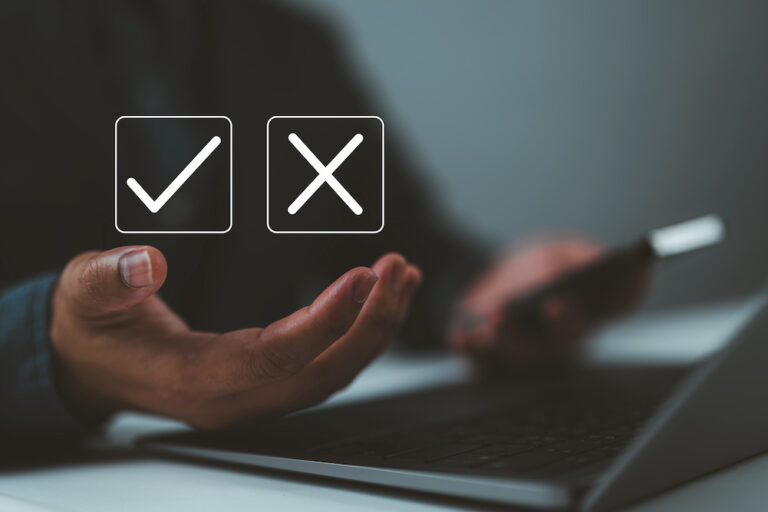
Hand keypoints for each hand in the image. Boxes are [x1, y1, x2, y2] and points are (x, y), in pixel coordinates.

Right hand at [50, 246, 420, 428]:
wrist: (92, 363)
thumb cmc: (91, 328)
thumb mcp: (83, 294)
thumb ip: (108, 278)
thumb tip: (146, 263)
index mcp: (192, 378)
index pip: (273, 357)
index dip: (323, 322)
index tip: (362, 277)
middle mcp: (232, 397)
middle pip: (319, 373)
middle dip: (367, 323)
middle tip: (398, 270)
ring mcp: (251, 394)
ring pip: (329, 374)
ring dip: (372, 328)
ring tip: (401, 278)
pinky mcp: (263, 383)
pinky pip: (322, 365)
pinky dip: (356, 334)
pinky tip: (376, 299)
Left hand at [451, 236, 649, 362]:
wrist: (486, 283)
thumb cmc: (531, 270)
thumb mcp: (555, 252)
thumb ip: (576, 257)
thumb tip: (596, 261)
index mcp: (590, 307)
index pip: (621, 301)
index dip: (631, 289)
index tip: (635, 272)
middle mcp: (564, 335)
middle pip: (571, 332)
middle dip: (564, 320)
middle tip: (555, 306)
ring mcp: (528, 352)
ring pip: (523, 352)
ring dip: (510, 337)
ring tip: (497, 317)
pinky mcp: (491, 361)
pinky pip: (480, 360)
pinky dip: (471, 348)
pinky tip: (461, 337)